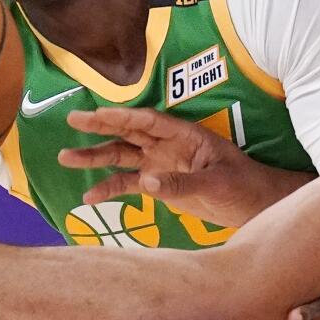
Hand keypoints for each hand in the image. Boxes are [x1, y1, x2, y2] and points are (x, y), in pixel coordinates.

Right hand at [59, 107, 262, 227]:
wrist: (255, 206)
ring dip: (96, 157)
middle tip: (72, 119)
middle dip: (100, 126)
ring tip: (65, 158)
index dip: (122, 116)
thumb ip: (181, 183)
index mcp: (185, 135)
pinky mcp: (159, 185)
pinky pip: (128, 184)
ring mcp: (161, 164)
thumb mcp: (216, 183)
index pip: (148, 121)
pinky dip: (109, 188)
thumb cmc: (243, 186)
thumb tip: (146, 181)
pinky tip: (89, 197)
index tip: (97, 113)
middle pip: (129, 132)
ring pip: (122, 156)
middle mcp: (168, 146)